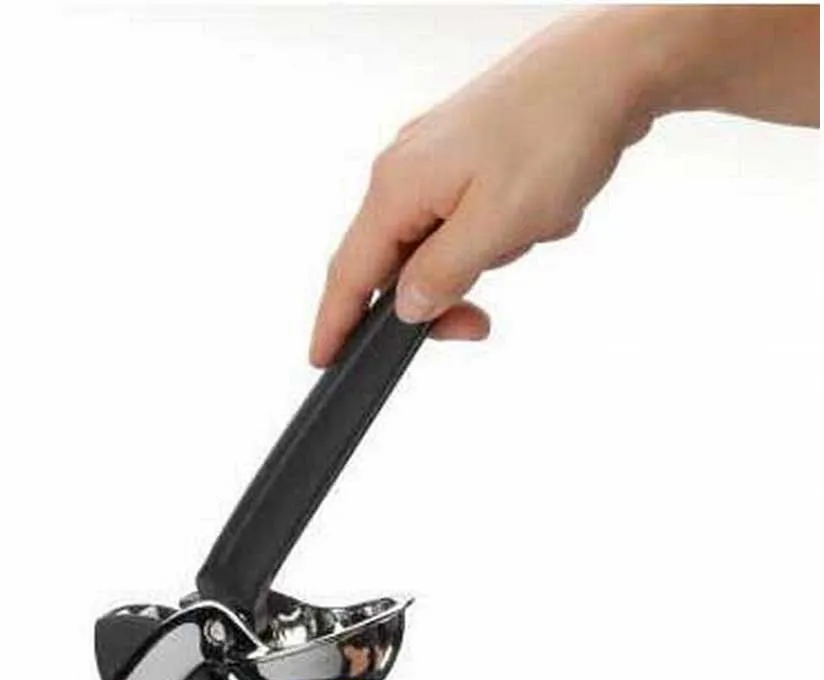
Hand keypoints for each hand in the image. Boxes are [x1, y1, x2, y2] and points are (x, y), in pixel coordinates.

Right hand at [309, 10, 656, 365]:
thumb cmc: (557, 130)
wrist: (612, 64)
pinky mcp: (469, 156)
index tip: (325, 358)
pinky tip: (541, 208)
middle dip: (439, 294)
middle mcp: (405, 169)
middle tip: (478, 322)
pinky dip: (503, 229)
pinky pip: (470, 218)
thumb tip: (407, 307)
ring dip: (486, 254)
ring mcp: (436, 159)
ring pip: (440, 243)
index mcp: (398, 186)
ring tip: (534, 225)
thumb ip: (442, 274)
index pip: (350, 273)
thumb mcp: (497, 224)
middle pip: (395, 263)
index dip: (336, 323)